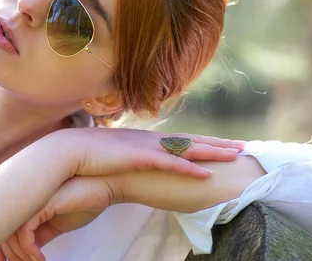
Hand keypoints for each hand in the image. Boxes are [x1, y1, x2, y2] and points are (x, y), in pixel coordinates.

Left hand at [0, 176, 114, 260]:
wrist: (104, 186)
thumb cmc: (83, 202)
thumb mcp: (56, 224)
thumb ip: (40, 234)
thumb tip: (28, 252)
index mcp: (27, 203)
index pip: (3, 226)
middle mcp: (25, 199)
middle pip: (4, 231)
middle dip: (8, 255)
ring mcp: (33, 200)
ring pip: (12, 233)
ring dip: (21, 255)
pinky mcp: (43, 204)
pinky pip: (26, 230)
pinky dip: (29, 249)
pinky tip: (40, 258)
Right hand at [54, 127, 243, 178]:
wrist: (69, 150)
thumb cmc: (88, 155)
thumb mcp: (115, 155)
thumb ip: (128, 158)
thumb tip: (134, 164)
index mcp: (146, 139)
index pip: (182, 139)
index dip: (204, 141)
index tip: (222, 143)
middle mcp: (151, 139)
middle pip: (192, 140)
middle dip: (218, 143)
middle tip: (243, 146)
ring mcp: (146, 147)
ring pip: (188, 148)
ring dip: (213, 151)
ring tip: (235, 155)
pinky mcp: (139, 158)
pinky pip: (170, 163)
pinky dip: (189, 168)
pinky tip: (206, 173)